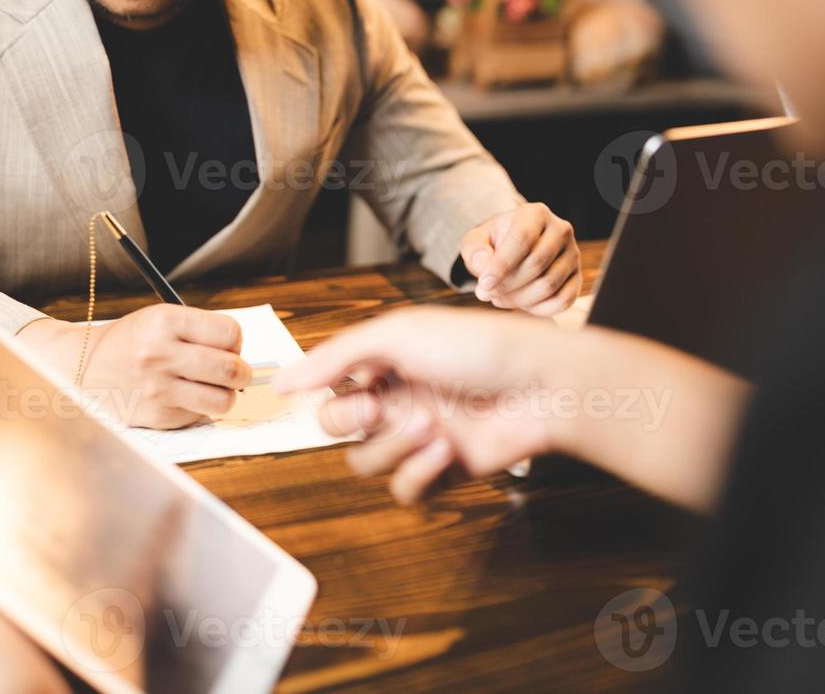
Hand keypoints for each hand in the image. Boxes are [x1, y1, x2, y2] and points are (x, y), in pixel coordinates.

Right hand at [19, 304, 250, 429]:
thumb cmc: (133, 342)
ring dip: (226, 395)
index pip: (230, 333)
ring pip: (224, 400)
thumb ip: (202, 331)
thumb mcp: (161, 319)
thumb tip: (243, 356)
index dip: (235, 341)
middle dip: (241, 372)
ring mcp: (159, 389)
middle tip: (235, 372)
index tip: (227, 345)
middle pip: (232, 369)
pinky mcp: (159, 416)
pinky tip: (183, 396)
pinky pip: (201, 415)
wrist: (84, 370)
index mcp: (164, 322)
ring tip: (213, 387)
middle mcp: (160, 355)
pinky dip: (201, 408)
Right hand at [275, 307, 566, 503]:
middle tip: (378, 407)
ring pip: (367, 462)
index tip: (348, 384)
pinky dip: (418, 473)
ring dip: (391, 446)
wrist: (543, 388)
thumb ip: (336, 356)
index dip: (328, 391)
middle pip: (338, 427)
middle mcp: (398, 397)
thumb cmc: (479, 347)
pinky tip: (445, 450)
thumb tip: (281, 380)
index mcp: (385, 360)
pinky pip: (406, 490)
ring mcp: (420, 437)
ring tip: (430, 425)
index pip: (329, 385)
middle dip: (350, 421)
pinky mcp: (444, 471)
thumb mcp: (400, 333)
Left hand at [460, 203, 580, 315]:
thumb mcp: (477, 240)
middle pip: (537, 264)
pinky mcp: (577, 276)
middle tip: (485, 294)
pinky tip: (522, 305)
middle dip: (507, 285)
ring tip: (499, 298)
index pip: (522, 239)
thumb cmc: (495, 243)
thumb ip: (474, 249)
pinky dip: (540, 309)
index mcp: (536, 214)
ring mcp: (572, 254)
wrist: (516, 247)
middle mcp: (560, 230)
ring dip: (520, 299)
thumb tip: (483, 263)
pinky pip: (564, 300)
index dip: (502, 265)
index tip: (484, 284)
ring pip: (550, 284)